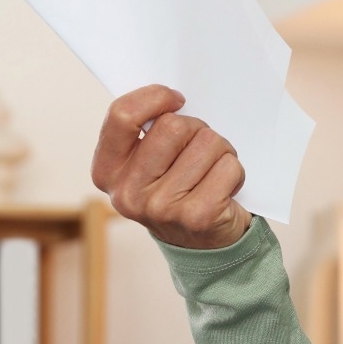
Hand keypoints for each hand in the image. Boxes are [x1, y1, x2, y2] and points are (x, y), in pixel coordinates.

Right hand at [91, 84, 253, 248]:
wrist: (203, 246)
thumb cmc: (177, 189)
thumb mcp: (147, 163)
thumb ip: (146, 131)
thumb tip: (174, 98)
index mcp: (107, 172)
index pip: (122, 115)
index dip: (155, 97)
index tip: (176, 99)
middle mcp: (127, 193)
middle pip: (172, 126)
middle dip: (197, 129)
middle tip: (201, 148)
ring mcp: (161, 208)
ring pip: (206, 143)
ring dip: (220, 150)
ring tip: (212, 171)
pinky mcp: (197, 216)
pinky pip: (228, 166)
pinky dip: (235, 172)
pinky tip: (224, 189)